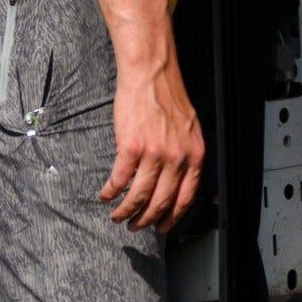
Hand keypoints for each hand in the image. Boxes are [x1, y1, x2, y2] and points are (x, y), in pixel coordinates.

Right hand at [100, 52, 205, 230]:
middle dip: (146, 220)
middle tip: (135, 227)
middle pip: (161, 202)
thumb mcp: (189, 130)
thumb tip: (176, 179)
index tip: (162, 227)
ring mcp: (154, 154)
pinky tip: (106, 195)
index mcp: (195, 155)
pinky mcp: (131, 147)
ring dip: (126, 211)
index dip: (172, 217)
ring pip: (139, 196)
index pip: (185, 198)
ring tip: (117, 216)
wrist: (151, 73)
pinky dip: (111, 192)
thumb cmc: (168, 97)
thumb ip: (185, 155)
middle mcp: (178, 158)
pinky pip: (119, 179)